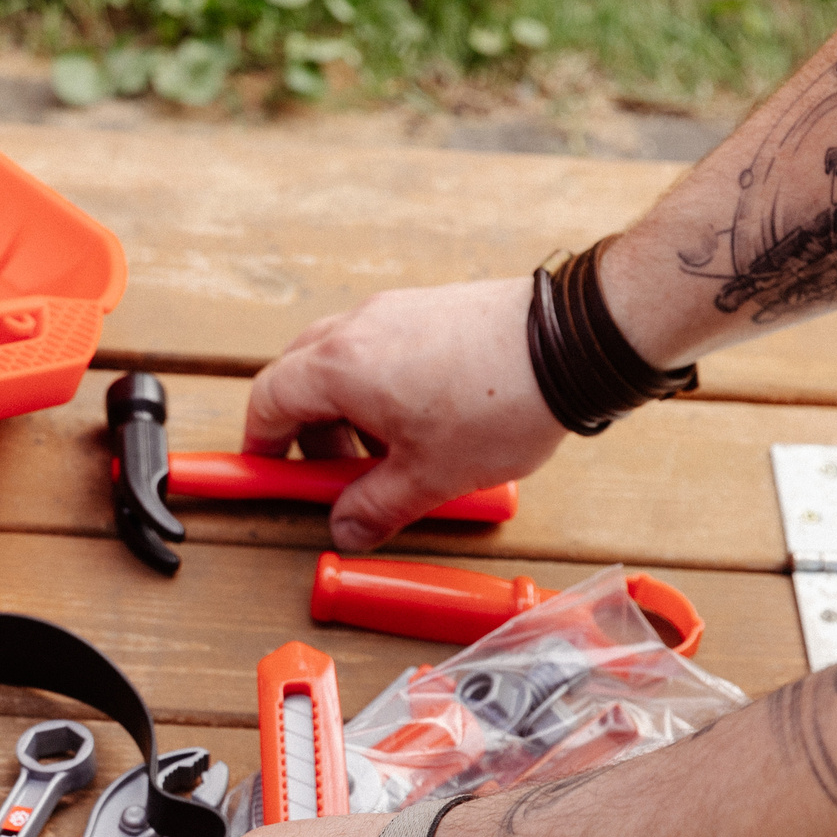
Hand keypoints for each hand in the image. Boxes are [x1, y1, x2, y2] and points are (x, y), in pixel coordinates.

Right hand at [243, 277, 567, 552]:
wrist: (574, 342)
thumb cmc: (503, 401)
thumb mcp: (430, 475)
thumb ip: (376, 506)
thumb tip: (346, 528)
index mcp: (340, 368)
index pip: (268, 401)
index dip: (262, 443)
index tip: (270, 471)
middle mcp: (357, 329)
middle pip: (298, 377)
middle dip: (306, 430)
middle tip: (336, 473)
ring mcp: (394, 311)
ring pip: (340, 360)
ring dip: (346, 409)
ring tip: (389, 451)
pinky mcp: (429, 308)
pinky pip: (381, 346)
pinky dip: (381, 384)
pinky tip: (423, 419)